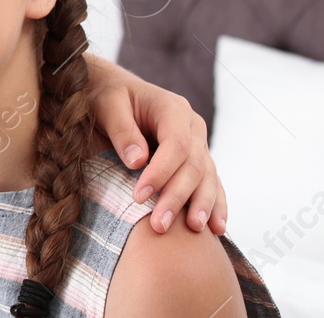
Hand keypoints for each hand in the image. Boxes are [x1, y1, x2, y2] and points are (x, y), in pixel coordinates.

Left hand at [87, 56, 225, 234]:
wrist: (117, 93)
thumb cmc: (109, 97)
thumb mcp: (107, 105)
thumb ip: (121, 130)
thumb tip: (137, 162)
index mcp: (173, 108)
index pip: (175, 145)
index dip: (161, 173)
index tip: (139, 196)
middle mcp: (192, 127)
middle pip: (194, 165)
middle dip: (178, 197)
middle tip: (159, 225)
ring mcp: (199, 144)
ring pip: (208, 177)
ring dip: (202, 205)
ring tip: (193, 229)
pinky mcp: (198, 160)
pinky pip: (212, 184)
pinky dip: (215, 205)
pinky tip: (216, 228)